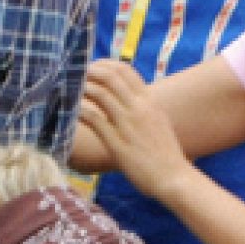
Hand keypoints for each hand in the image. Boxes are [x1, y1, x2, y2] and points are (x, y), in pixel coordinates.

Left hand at [80, 59, 194, 200]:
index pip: (125, 70)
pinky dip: (80, 110)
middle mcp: (140, 108)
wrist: (174, 178)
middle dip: (90, 72)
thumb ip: (143, 109)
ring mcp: (129, 125)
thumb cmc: (166, 155)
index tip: (92, 68)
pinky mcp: (118, 143)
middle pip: (110, 76)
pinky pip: (94, 119)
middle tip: (76, 76)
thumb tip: (126, 101)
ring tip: (70, 91)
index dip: (104, 65)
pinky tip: (72, 110)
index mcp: (150, 102)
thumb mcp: (158, 123)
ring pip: (100, 93)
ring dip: (82, 88)